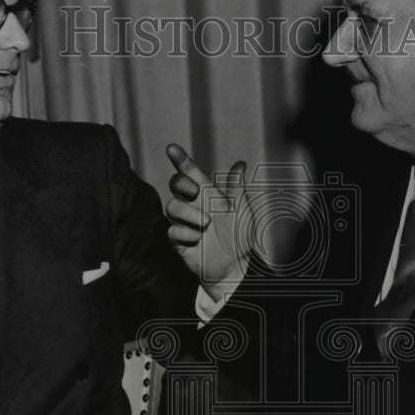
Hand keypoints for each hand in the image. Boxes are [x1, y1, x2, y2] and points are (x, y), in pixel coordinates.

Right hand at [165, 143, 250, 300]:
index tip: (172, 148)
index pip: (191, 173)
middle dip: (182, 184)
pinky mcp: (179, 240)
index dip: (181, 160)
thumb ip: (237, 189)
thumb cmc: (240, 237)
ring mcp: (185, 223)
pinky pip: (172, 230)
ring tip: (206, 225)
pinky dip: (185, 233)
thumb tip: (240, 164)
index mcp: (208, 196)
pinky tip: (197, 239)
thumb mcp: (242, 211)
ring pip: (172, 206)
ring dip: (189, 213)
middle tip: (195, 192)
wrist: (236, 266)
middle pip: (175, 185)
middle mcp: (194, 206)